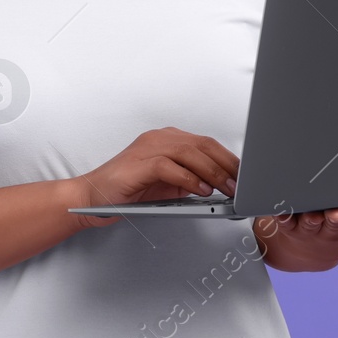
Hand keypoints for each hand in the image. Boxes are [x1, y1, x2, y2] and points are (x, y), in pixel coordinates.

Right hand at [70, 127, 238, 228]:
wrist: (92, 199)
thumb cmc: (129, 193)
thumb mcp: (168, 187)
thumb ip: (192, 181)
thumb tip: (222, 186)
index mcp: (168, 140)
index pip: (206, 144)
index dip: (229, 158)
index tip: (245, 176)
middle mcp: (159, 138)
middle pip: (202, 145)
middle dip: (226, 165)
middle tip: (241, 184)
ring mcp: (147, 148)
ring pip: (189, 152)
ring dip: (212, 172)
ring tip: (227, 189)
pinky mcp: (138, 163)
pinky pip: (169, 166)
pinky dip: (188, 178)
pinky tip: (201, 190)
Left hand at [253, 201, 337, 271]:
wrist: (308, 252)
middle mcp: (333, 228)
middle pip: (337, 225)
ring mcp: (311, 227)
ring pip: (312, 224)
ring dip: (313, 220)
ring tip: (314, 214)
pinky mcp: (289, 224)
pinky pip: (285, 220)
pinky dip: (283, 215)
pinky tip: (282, 210)